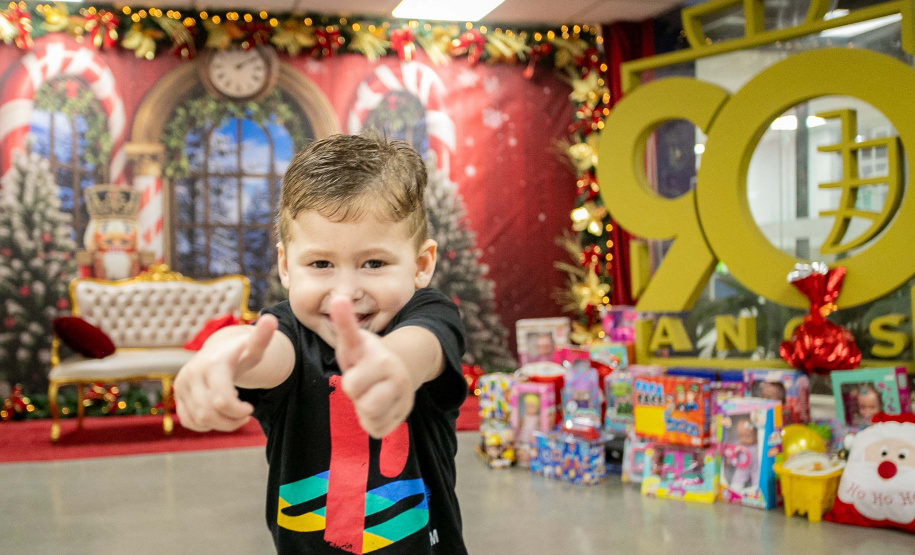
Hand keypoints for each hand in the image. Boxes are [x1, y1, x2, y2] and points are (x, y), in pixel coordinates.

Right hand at [174, 314, 276, 431]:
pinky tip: (219, 415)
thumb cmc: (240, 353)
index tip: (250, 409)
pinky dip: (206, 425)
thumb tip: (272, 319)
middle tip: (243, 416)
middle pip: (209, 414)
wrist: (218, 353)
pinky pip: (188, 421)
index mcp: (213, 365)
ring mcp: (181, 386)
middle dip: (231, 421)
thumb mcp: (253, 348)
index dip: (238, 411)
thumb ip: (263, 338)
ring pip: (199, 420)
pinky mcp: (177, 396)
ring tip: (234, 416)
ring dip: (220, 424)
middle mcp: (192, 374)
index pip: (222, 401)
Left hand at [330, 295, 413, 438]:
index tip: (354, 384)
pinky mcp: (402, 415)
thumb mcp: (354, 340)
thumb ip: (345, 322)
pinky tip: (376, 404)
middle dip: (356, 393)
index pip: (355, 384)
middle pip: (362, 404)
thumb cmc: (366, 354)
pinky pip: (377, 429)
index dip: (353, 383)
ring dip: (363, 407)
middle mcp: (396, 379)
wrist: (398, 367)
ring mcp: (403, 398)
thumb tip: (338, 297)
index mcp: (382, 361)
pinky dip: (372, 420)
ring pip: (371, 417)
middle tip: (360, 381)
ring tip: (368, 392)